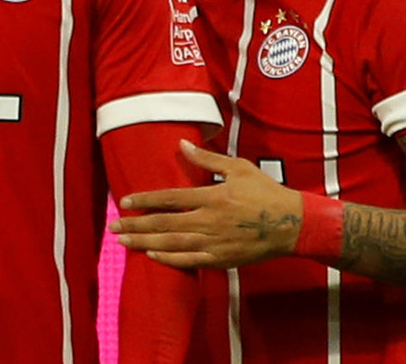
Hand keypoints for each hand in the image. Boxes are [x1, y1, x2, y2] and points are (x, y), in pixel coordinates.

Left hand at [109, 139, 303, 268]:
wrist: (292, 225)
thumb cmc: (265, 192)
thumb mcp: (238, 168)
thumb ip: (207, 159)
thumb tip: (182, 144)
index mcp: (213, 196)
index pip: (171, 198)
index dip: (145, 200)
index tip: (124, 202)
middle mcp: (210, 220)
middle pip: (165, 224)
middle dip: (137, 225)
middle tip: (113, 226)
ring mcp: (216, 242)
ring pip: (173, 244)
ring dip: (146, 243)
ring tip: (124, 241)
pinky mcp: (222, 259)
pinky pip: (191, 261)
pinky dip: (170, 260)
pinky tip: (153, 256)